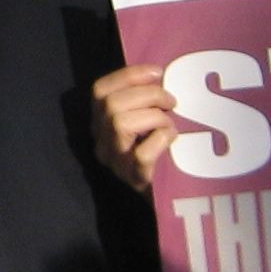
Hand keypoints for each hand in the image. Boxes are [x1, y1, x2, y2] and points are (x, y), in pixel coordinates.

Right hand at [90, 64, 177, 193]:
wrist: (163, 199)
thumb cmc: (157, 152)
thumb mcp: (142, 122)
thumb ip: (142, 100)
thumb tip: (158, 74)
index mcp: (99, 123)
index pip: (100, 90)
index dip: (129, 75)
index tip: (158, 72)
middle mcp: (101, 141)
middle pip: (111, 105)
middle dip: (148, 95)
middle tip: (171, 102)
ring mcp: (115, 162)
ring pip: (121, 124)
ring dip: (154, 117)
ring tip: (169, 124)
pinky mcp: (134, 179)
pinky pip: (142, 154)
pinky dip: (161, 140)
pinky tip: (170, 139)